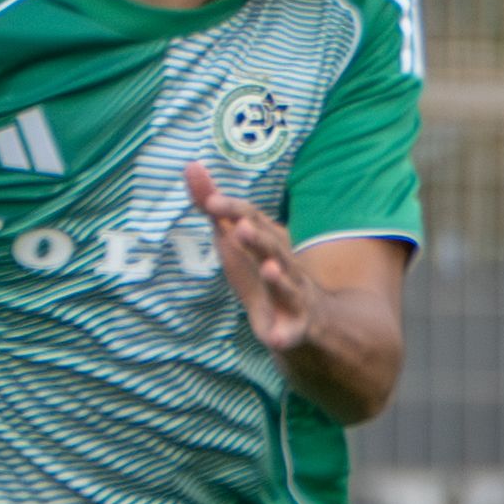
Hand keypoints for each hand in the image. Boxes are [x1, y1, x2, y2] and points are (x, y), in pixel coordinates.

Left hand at [189, 163, 316, 358]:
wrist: (313, 319)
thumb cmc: (264, 271)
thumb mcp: (237, 240)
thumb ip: (215, 207)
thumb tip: (189, 165)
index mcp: (269, 241)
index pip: (252, 220)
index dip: (232, 211)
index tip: (210, 202)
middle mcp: (284, 264)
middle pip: (273, 248)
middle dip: (258, 239)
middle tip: (240, 228)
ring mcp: (294, 296)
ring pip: (288, 286)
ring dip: (279, 278)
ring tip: (268, 270)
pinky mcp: (296, 328)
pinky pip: (291, 333)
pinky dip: (285, 335)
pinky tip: (274, 338)